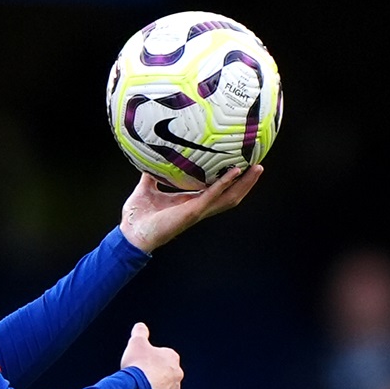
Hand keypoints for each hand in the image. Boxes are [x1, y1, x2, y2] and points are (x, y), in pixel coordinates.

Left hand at [119, 165, 262, 253]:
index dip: (231, 181)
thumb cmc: (137, 215)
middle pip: (230, 195)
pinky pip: (213, 196)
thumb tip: (150, 156)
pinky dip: (224, 184)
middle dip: (247, 183)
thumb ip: (151, 173)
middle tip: (259, 166)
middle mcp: (198, 207)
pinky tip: (234, 172)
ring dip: (244, 184)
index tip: (242, 165)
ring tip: (257, 169)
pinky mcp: (192, 212)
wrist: (130, 233)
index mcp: (190, 202)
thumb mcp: (147, 187)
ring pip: (229, 198)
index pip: (218, 191)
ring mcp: (197, 210)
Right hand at [120, 322, 182, 388]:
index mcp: (172, 357)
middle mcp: (178, 374)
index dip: (150, 359)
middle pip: (165, 373)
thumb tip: (140, 326)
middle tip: (140, 377)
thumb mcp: (136, 343)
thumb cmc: (138, 365)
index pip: (163, 356)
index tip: (141, 363)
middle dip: (155, 375)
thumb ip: (140, 332)